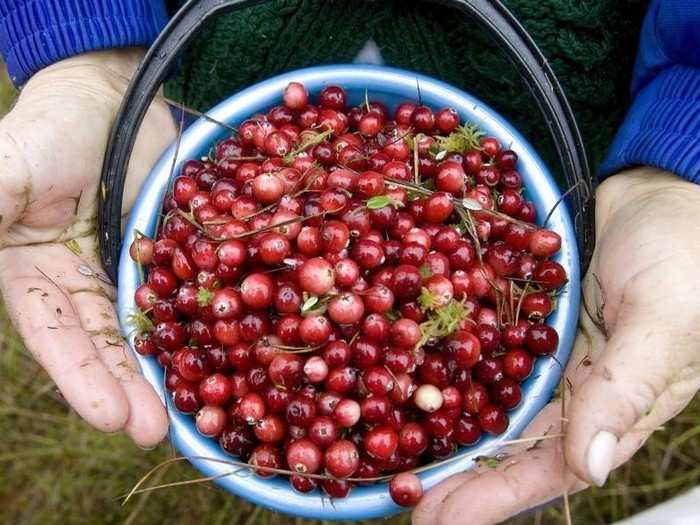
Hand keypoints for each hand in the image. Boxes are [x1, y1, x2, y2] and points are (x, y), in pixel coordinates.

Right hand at [0, 50, 176, 446]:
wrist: (111, 96)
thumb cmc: (50, 126)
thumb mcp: (10, 166)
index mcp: (38, 277)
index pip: (57, 337)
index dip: (81, 379)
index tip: (110, 418)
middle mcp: (87, 287)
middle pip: (109, 346)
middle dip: (131, 390)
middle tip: (157, 432)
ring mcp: (135, 274)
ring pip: (155, 330)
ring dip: (174, 370)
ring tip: (198, 413)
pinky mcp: (177, 257)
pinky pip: (194, 292)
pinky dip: (211, 323)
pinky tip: (235, 352)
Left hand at [413, 168, 699, 524]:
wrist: (665, 195)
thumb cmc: (683, 255)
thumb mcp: (663, 321)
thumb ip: (626, 392)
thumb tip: (588, 468)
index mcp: (618, 408)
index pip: (551, 468)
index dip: (495, 497)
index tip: (442, 518)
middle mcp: (580, 391)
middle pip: (512, 447)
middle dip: (461, 477)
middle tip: (407, 501)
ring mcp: (552, 356)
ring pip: (495, 404)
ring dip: (452, 429)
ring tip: (402, 452)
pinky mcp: (533, 322)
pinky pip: (491, 352)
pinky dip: (458, 370)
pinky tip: (420, 380)